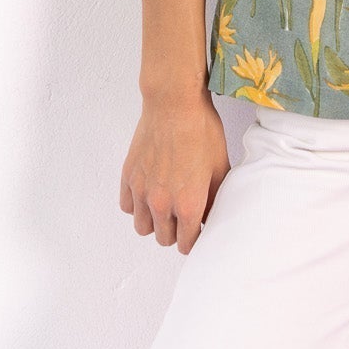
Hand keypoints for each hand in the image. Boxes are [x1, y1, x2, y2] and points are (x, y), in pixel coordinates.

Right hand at [119, 91, 231, 253]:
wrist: (175, 104)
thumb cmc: (202, 130)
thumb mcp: (221, 166)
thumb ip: (216, 197)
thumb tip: (212, 214)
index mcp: (189, 204)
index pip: (187, 244)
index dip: (194, 239)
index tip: (197, 231)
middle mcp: (162, 203)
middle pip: (164, 239)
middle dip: (176, 232)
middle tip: (184, 217)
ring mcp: (141, 191)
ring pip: (143, 227)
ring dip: (154, 222)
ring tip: (165, 207)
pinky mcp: (128, 177)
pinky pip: (127, 207)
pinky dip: (136, 205)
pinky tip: (149, 192)